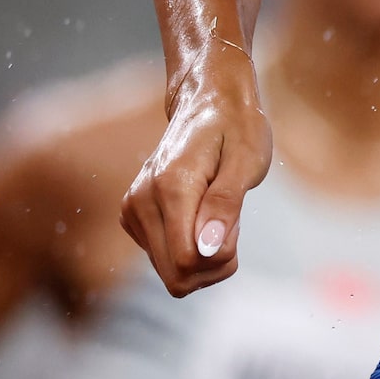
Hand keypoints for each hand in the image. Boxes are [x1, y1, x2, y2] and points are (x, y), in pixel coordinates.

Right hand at [120, 60, 271, 295]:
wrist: (207, 103)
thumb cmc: (236, 129)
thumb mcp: (247, 161)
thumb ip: (226, 205)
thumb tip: (207, 249)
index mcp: (170, 187)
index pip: (187, 260)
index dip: (221, 258)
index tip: (236, 227)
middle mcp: (141, 202)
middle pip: (175, 275)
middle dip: (213, 264)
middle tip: (231, 224)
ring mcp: (132, 211)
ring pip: (169, 272)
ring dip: (204, 256)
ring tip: (218, 215)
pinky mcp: (133, 218)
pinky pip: (164, 258)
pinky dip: (190, 248)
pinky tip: (202, 216)